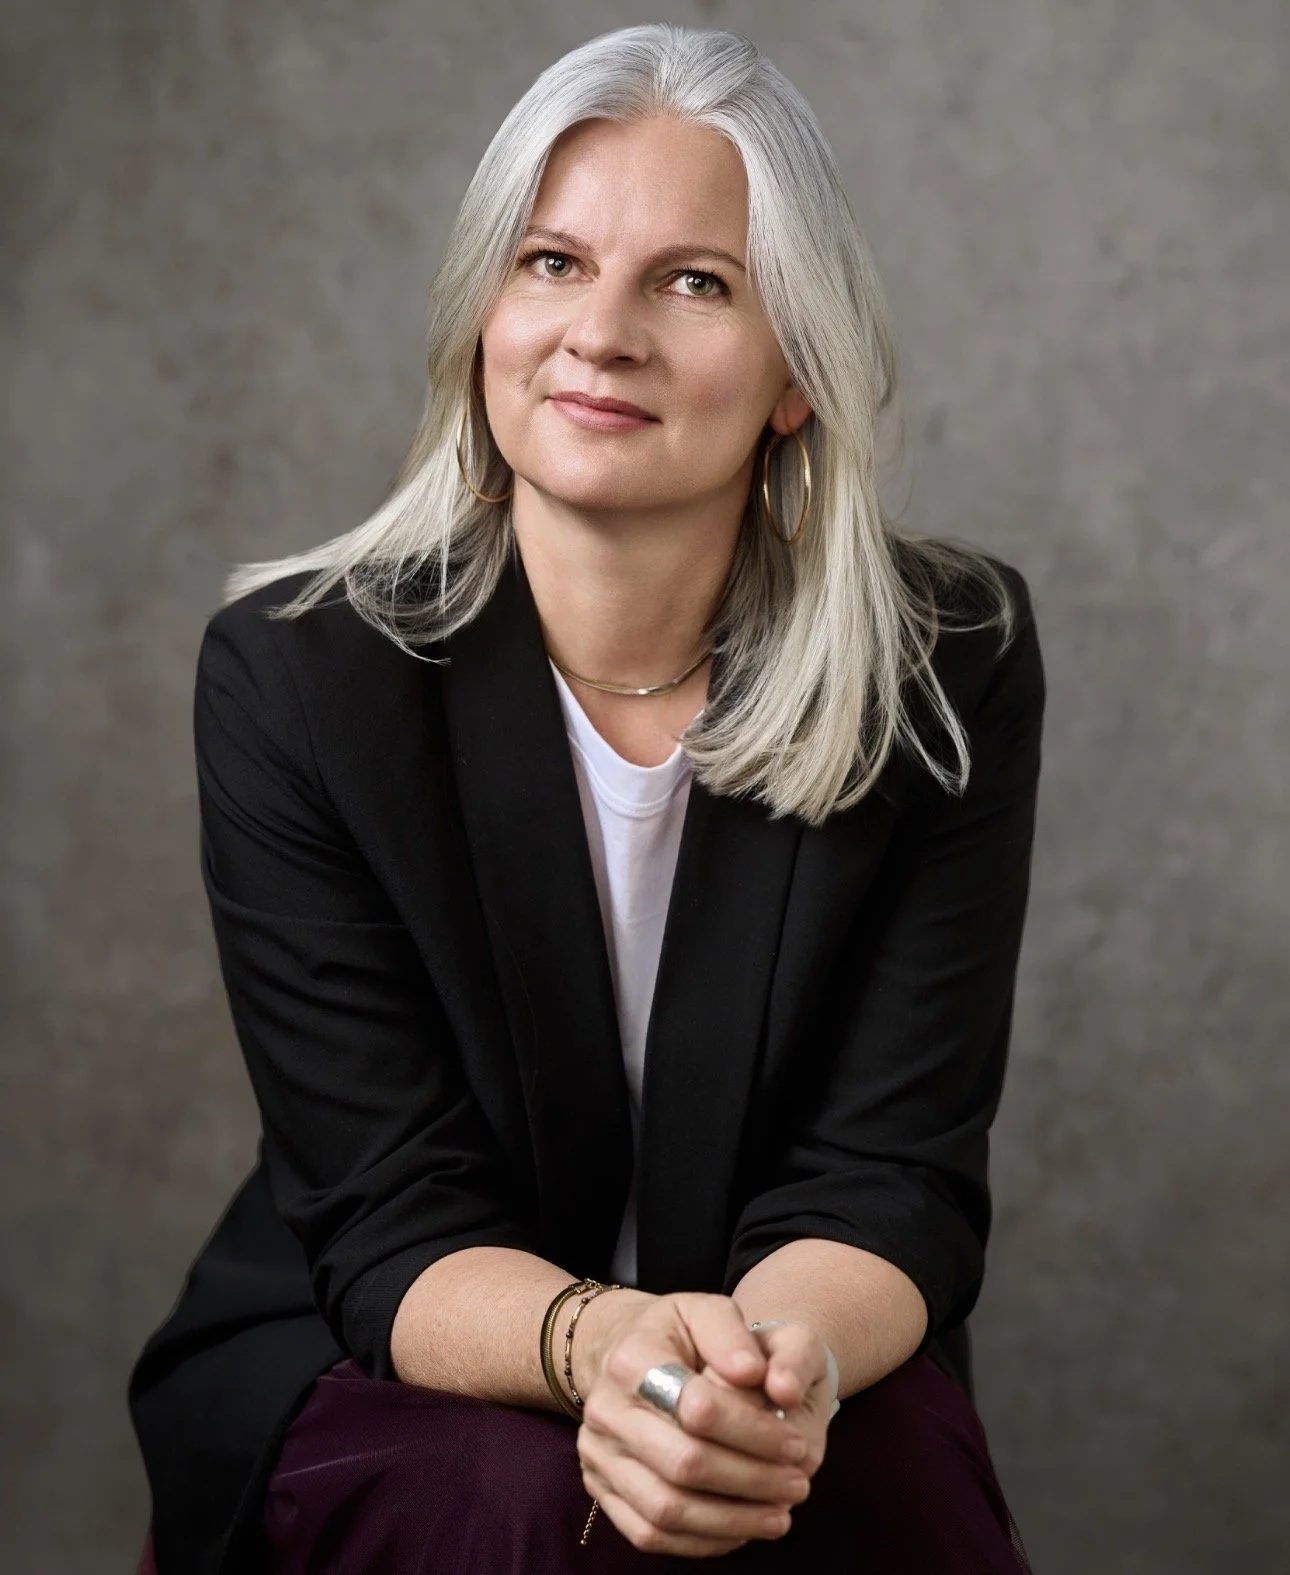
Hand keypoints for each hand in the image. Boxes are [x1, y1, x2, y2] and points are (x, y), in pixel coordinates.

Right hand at [572, 1291, 816, 1556]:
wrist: (623, 1354)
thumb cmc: (678, 1334)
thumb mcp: (706, 1310)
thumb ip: (732, 1334)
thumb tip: (757, 1375)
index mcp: (633, 1357)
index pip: (698, 1406)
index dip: (754, 1432)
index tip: (796, 1444)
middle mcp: (606, 1409)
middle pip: (683, 1463)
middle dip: (751, 1481)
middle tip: (799, 1486)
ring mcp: (597, 1453)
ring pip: (666, 1508)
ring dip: (731, 1521)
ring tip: (780, 1517)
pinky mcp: (599, 1487)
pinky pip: (649, 1533)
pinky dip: (701, 1541)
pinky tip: (741, 1529)